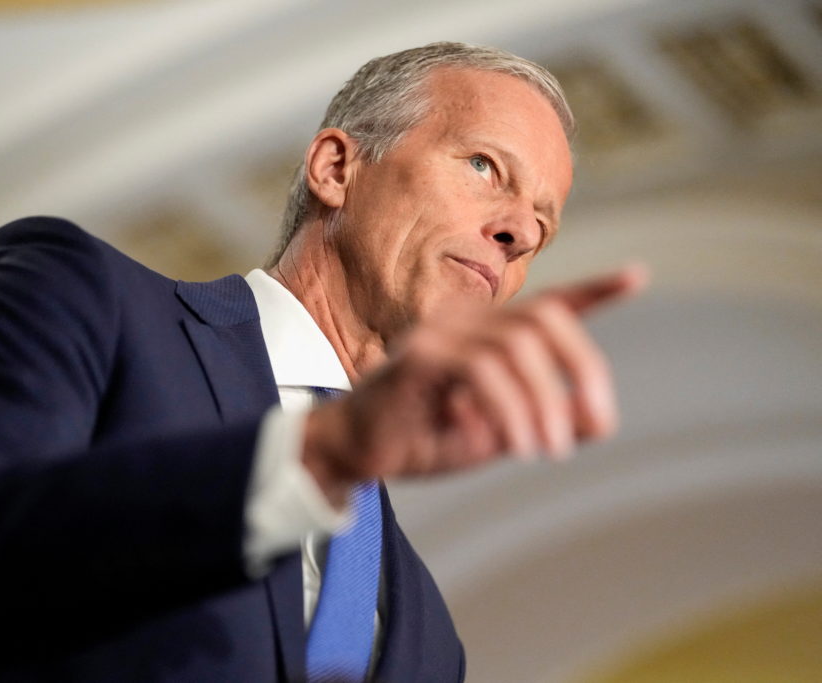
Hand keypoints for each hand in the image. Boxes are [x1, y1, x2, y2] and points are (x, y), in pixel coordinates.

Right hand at [302, 265, 647, 506]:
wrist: (355, 453)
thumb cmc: (423, 438)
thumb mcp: (499, 433)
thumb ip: (545, 419)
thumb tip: (599, 420)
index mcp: (483, 332)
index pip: (547, 303)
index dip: (595, 290)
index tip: (638, 276)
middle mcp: (464, 319)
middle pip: (545, 318)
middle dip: (582, 366)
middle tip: (597, 420)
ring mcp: (440, 332)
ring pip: (519, 347)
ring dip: (544, 403)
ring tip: (548, 450)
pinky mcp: (420, 356)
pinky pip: (483, 372)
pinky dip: (511, 409)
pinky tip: (517, 443)